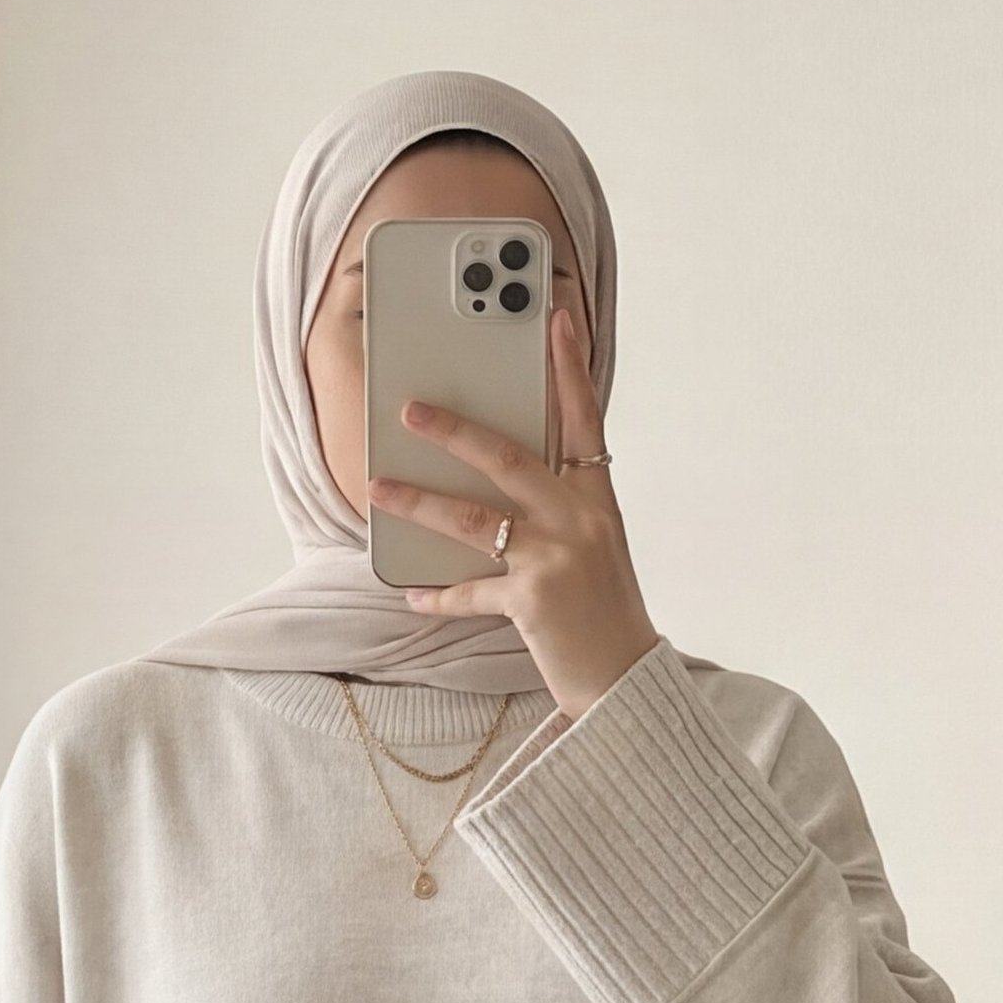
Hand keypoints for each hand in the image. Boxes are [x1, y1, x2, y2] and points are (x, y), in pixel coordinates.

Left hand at [367, 303, 657, 722]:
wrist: (625, 681)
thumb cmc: (604, 614)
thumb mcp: (596, 549)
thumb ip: (558, 511)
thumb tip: (498, 490)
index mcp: (598, 501)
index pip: (585, 420)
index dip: (569, 369)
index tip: (554, 321)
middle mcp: (579, 520)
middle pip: (509, 458)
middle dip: (455, 430)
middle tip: (412, 409)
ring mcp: (555, 559)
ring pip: (474, 518)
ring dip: (418, 502)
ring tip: (377, 488)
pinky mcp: (532, 601)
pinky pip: (470, 592)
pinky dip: (438, 595)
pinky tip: (411, 593)